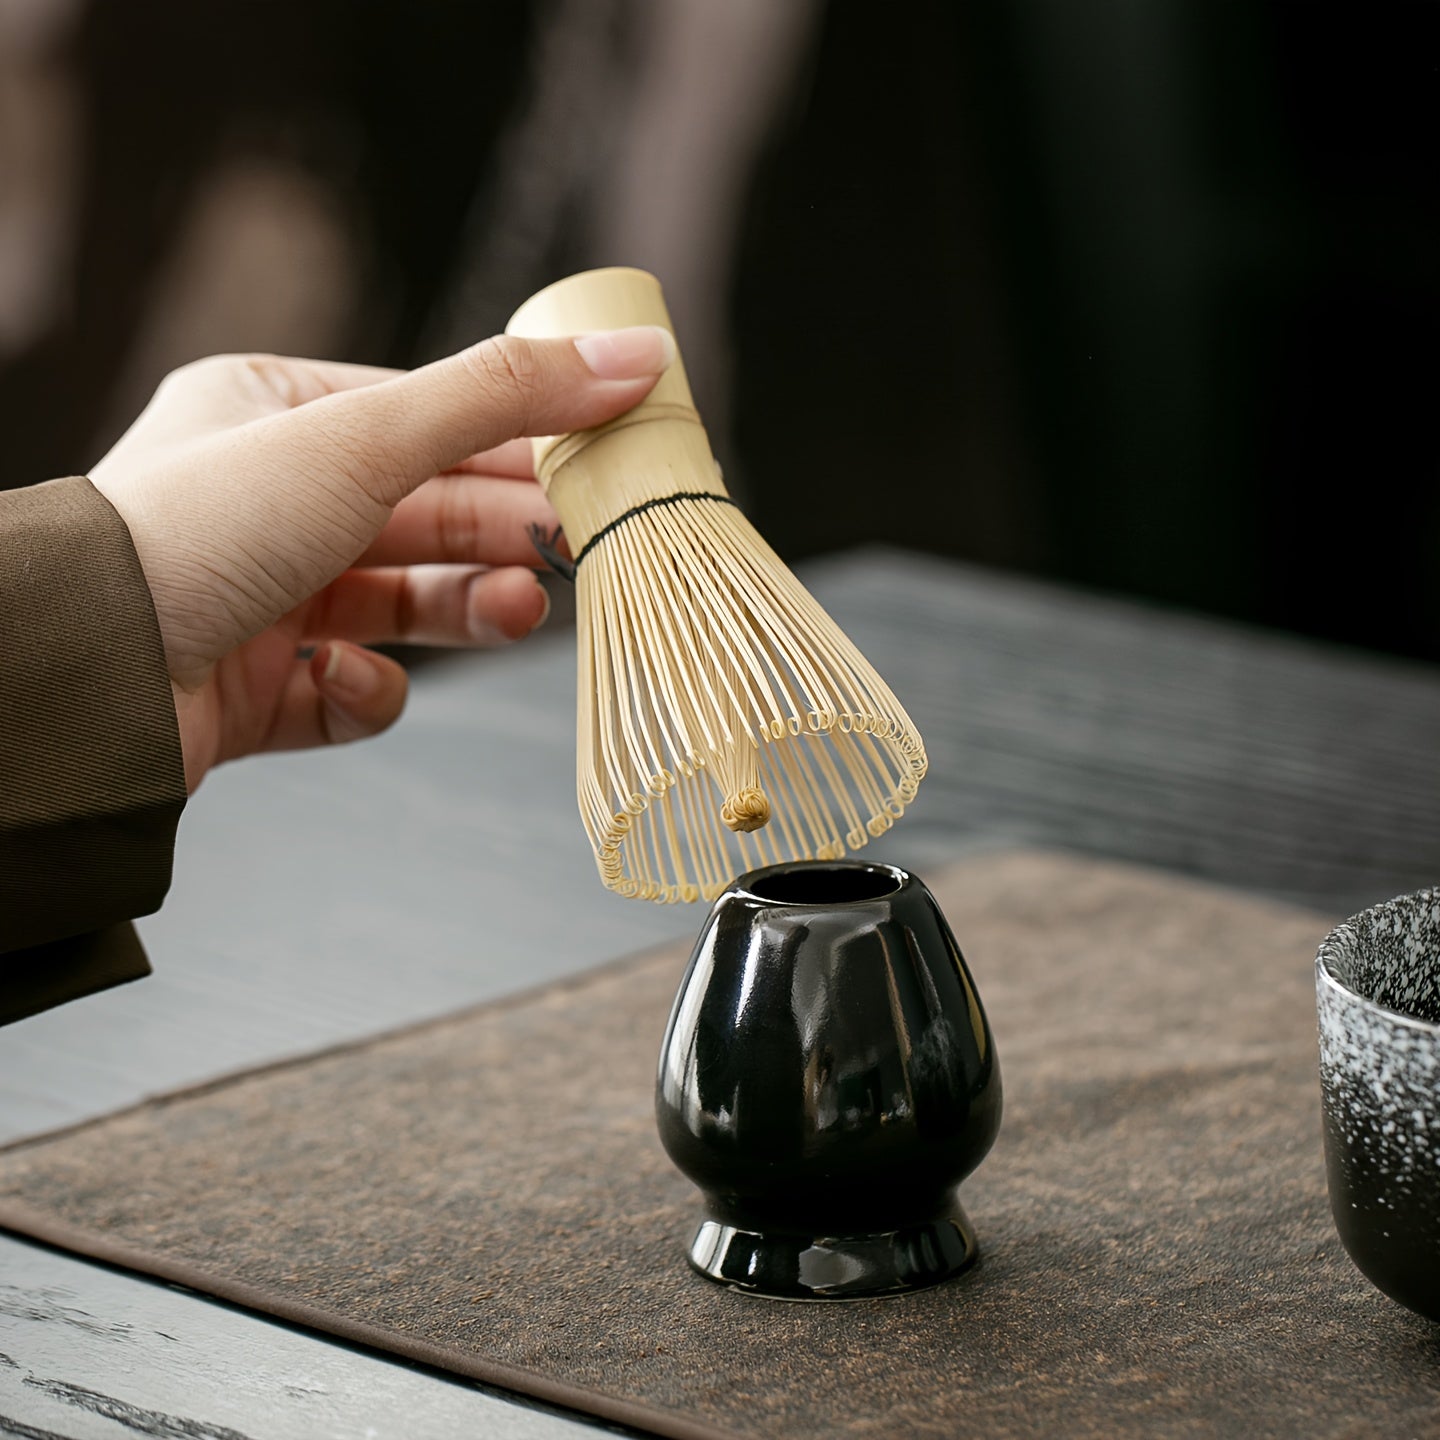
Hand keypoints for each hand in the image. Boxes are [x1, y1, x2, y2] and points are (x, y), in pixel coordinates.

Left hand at [89, 328, 673, 791]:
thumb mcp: (366, 438)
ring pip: (403, 605)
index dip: (523, 442)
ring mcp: (265, 600)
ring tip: (517, 612)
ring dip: (466, 611)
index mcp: (276, 417)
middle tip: (577, 546)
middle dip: (505, 534)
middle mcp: (270, 504)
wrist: (91, 674)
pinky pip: (349, 688)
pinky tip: (342, 676)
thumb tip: (635, 357)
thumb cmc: (203, 528)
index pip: (431, 422)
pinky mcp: (261, 690)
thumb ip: (505, 396)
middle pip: (428, 516)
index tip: (603, 461)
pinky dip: (364, 689)